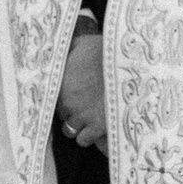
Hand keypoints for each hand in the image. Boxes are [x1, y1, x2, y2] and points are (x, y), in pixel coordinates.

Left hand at [57, 32, 107, 153]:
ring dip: (77, 126)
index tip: (72, 95)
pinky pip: (83, 140)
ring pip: (69, 130)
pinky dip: (87, 136)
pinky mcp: (98, 127)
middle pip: (61, 114)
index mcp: (61, 81)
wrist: (132, 68)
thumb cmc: (108, 53)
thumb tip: (59, 49)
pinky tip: (95, 129)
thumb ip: (68, 48)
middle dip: (71, 111)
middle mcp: (67, 101)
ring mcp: (82, 115)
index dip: (62, 97)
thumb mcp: (84, 43)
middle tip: (84, 107)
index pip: (50, 97)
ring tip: (88, 120)